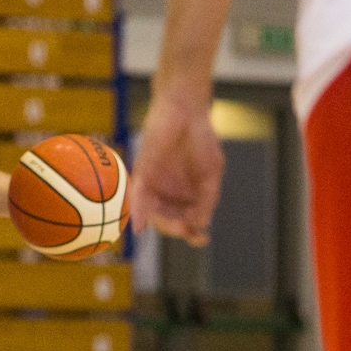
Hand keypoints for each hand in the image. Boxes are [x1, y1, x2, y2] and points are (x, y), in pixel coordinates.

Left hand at [131, 96, 222, 246]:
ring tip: (179, 226)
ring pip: (154, 213)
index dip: (191, 233)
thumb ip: (206, 199)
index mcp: (186, 195)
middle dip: (179, 230)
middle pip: (169, 221)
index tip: (200, 239)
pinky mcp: (142, 172)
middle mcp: (167, 193)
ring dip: (165, 224)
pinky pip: (138, 196)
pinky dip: (138, 212)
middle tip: (188, 231)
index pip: (185, 221)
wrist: (187, 112)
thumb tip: (200, 224)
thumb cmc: (201, 141)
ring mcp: (153, 184)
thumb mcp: (211, 174)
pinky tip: (140, 227)